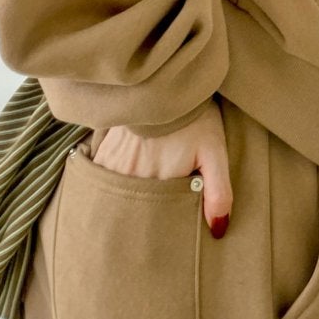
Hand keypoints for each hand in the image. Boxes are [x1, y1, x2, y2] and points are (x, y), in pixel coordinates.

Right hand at [90, 99, 232, 237]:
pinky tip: (116, 184)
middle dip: (138, 222)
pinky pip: (100, 177)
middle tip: (144, 227)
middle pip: (131, 213)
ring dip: (122, 204)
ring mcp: (115, 162)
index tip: (163, 237)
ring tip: (131, 206)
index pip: (156, 223)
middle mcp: (133, 176)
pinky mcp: (105, 149)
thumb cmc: (196, 118)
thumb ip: (219, 191)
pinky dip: (107, 185)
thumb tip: (218, 229)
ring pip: (113, 198)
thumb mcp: (215, 152)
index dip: (160, 231)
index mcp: (161, 181)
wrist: (166, 81)